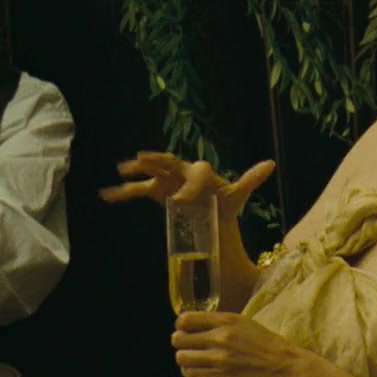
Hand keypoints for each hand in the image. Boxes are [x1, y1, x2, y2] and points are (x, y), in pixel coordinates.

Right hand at [99, 151, 274, 222]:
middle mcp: (182, 173)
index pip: (195, 172)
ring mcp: (167, 182)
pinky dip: (123, 192)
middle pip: (168, 163)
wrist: (213, 217)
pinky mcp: (157, 193)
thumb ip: (250, 180)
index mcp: (202, 172)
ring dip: (137, 171)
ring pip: (150, 173)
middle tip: (143, 159)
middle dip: (156, 161)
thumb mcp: (238, 194)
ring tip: (123, 170)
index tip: (181, 201)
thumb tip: (271, 163)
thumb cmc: (226, 204)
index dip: (189, 184)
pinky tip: (106, 195)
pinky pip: (138, 190)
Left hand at [171, 311, 308, 376]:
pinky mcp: (222, 376)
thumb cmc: (265, 342)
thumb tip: (193, 326)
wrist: (283, 364)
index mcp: (226, 320)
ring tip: (194, 361)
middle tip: (190, 347)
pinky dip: (192, 374)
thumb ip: (219, 323)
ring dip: (185, 360)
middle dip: (181, 343)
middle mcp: (220, 337)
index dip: (181, 326)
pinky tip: (200, 371)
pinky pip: (192, 375)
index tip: (187, 330)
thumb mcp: (244, 323)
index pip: (184, 320)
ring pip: (182, 358)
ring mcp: (220, 358)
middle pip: (178, 339)